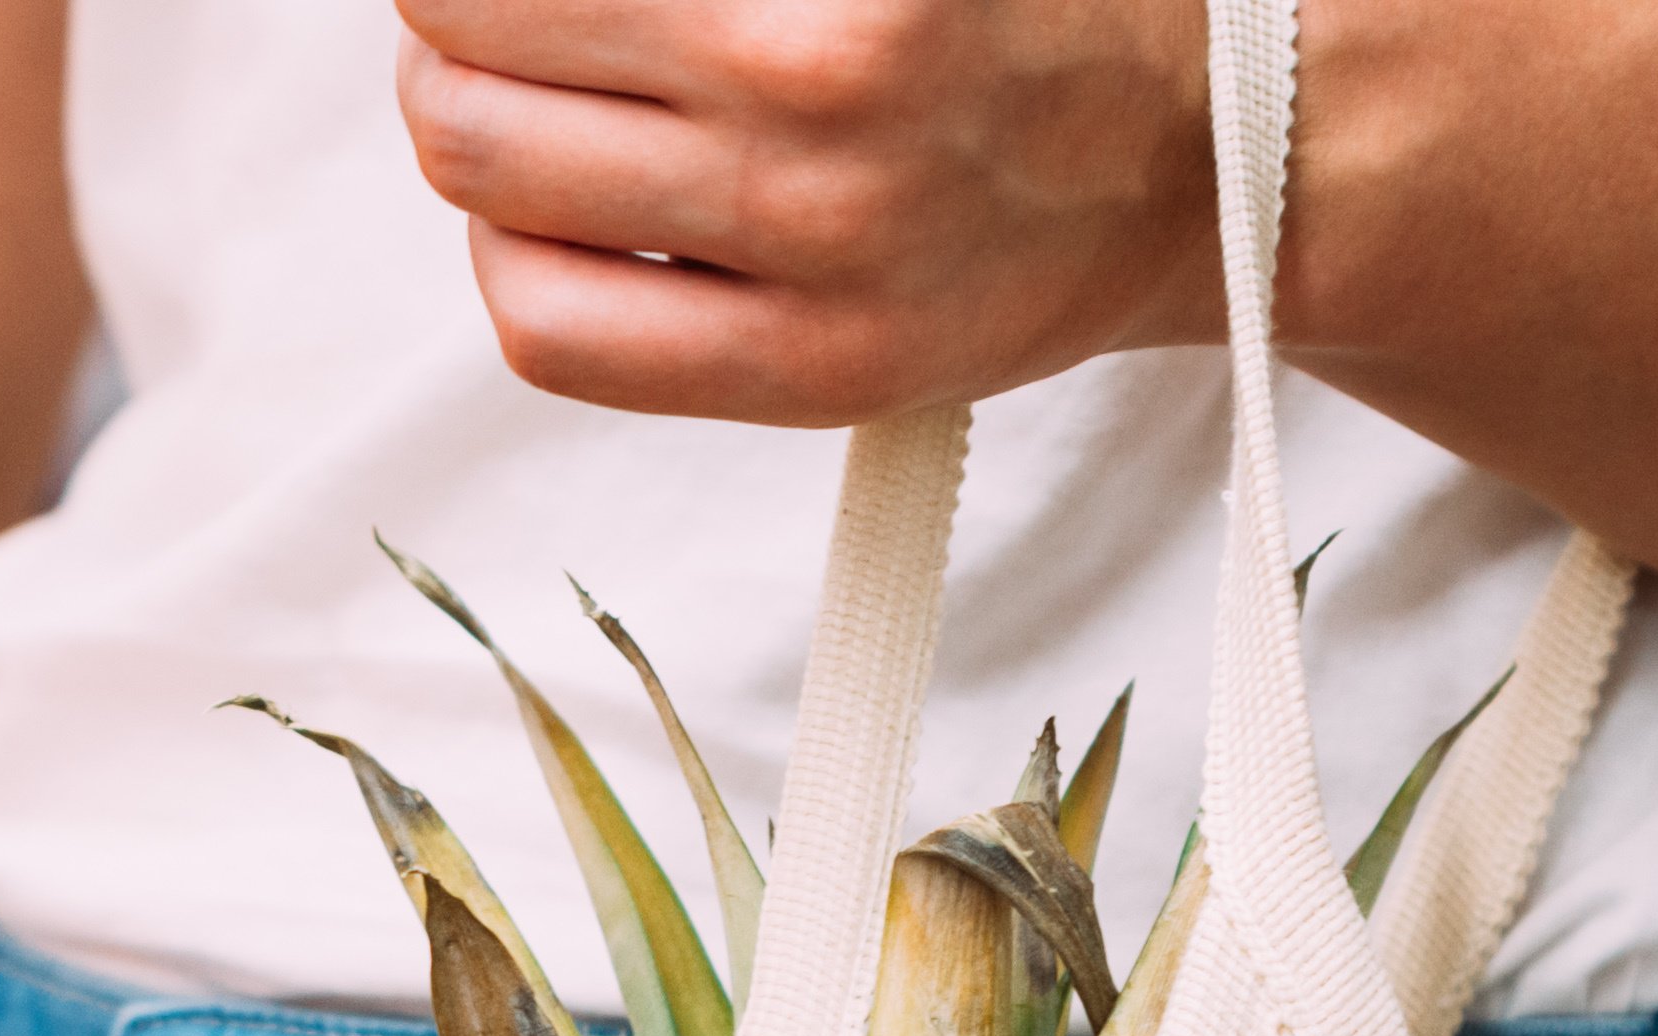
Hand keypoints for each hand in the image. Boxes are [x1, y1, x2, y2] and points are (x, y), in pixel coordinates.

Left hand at [389, 0, 1218, 425]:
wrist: (1204, 160)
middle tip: (490, 6)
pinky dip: (509, 256)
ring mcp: (810, 253)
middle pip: (470, 30)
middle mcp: (817, 95)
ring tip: (514, 89)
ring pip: (484, 173)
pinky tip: (555, 213)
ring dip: (462, 114)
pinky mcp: (805, 376)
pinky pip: (551, 330)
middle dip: (453, 6)